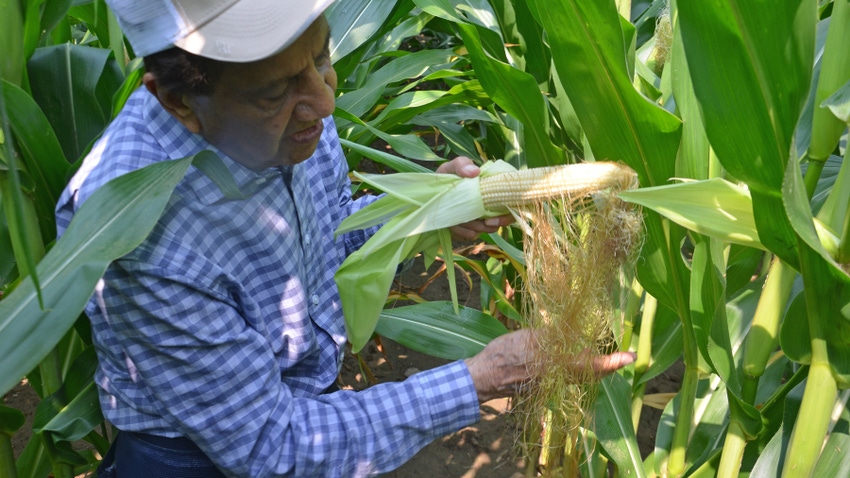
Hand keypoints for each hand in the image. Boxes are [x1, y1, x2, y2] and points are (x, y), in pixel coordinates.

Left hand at [436, 156, 512, 240]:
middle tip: (480, 223)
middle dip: (490, 225)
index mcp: (493, 185)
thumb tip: (476, 172)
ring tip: (457, 220)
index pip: (513, 199)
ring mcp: (482, 216)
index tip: (492, 217)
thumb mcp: (451, 167)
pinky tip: (452, 225)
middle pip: (504, 219)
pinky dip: (462, 232)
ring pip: (487, 229)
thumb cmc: (445, 177)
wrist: (428, 194)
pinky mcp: (471, 228)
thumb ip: (461, 164)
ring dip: (473, 227)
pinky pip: (472, 235)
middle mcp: (492, 202)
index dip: (508, 213)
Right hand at [464, 329, 635, 402]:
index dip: (611, 361)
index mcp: (555, 366)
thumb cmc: (503, 354)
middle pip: (590, 374)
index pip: (590, 365)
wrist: (484, 377)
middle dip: (606, 365)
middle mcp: (557, 379)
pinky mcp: (543, 386)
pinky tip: (572, 356)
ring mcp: (550, 384)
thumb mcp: (528, 338)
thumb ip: (551, 337)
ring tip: (597, 353)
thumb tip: (571, 331)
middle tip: (621, 356)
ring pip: (579, 376)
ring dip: (591, 366)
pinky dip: (575, 367)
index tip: (630, 357)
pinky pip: (566, 377)